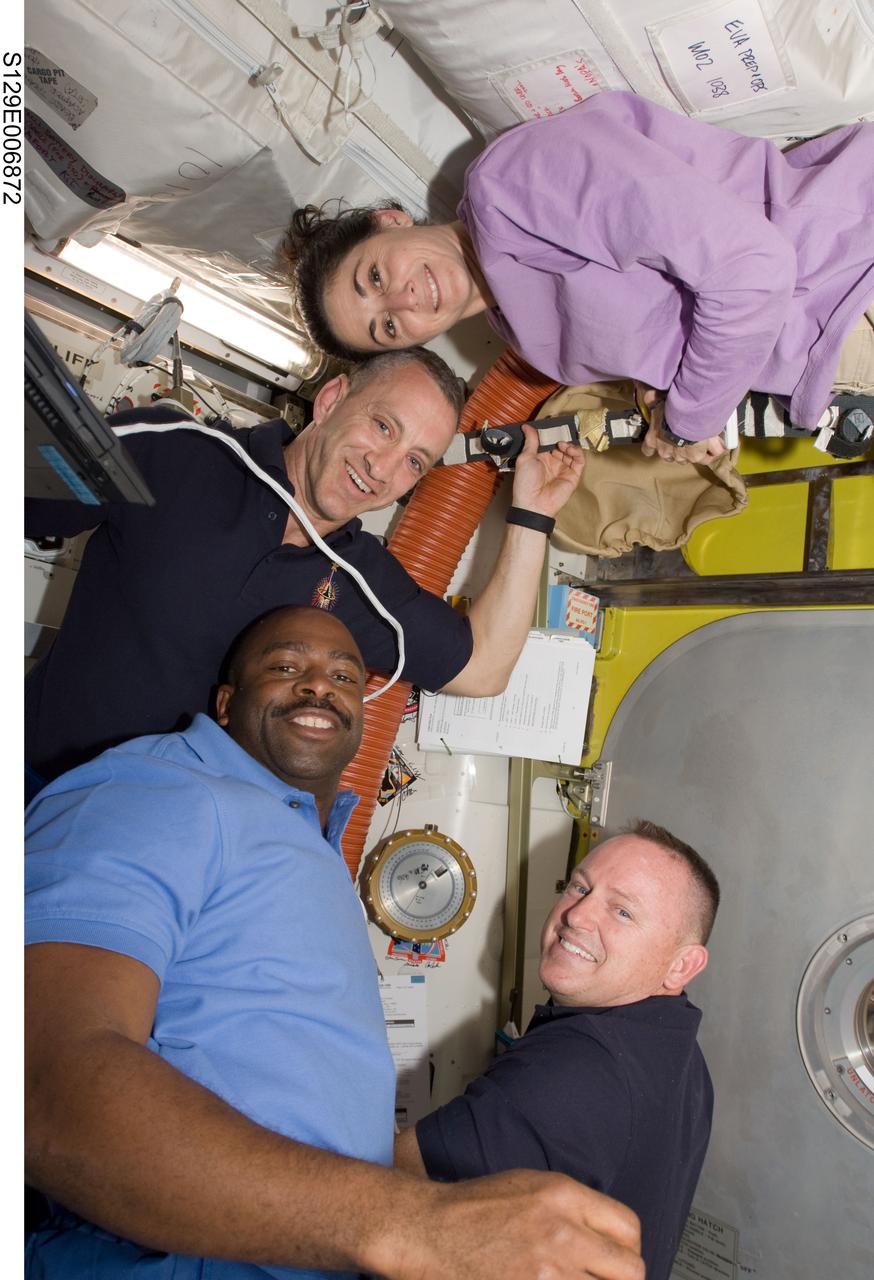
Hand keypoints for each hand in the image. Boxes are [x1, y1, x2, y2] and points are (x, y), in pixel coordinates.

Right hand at [381, 1168, 643, 1279]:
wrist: (428, 1231)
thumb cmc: (472, 1207)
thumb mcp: (529, 1185)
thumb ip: (573, 1208)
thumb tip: (607, 1237)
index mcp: (563, 1196)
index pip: (629, 1229)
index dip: (627, 1249)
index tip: (617, 1259)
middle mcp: (561, 1233)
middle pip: (630, 1271)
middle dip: (620, 1279)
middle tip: (601, 1279)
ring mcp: (547, 1273)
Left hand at [510, 423, 584, 516]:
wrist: (534, 503)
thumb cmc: (526, 482)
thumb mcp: (525, 458)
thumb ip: (531, 441)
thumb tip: (527, 426)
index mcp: (541, 457)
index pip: (549, 441)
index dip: (551, 432)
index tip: (552, 422)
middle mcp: (553, 462)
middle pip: (562, 444)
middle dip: (561, 436)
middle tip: (560, 430)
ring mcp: (564, 468)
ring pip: (572, 451)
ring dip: (568, 444)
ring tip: (561, 443)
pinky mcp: (573, 475)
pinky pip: (579, 461)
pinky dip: (576, 452)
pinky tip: (567, 449)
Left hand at [641, 402, 725, 465]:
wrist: (688, 417)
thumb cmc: (670, 409)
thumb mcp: (656, 399)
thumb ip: (651, 398)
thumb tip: (647, 394)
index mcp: (653, 440)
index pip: (647, 450)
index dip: (653, 446)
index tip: (658, 440)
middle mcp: (667, 451)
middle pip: (672, 456)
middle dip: (678, 449)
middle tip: (686, 436)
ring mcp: (684, 456)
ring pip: (690, 458)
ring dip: (697, 450)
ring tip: (704, 440)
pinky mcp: (699, 456)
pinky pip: (708, 457)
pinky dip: (714, 451)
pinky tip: (718, 443)